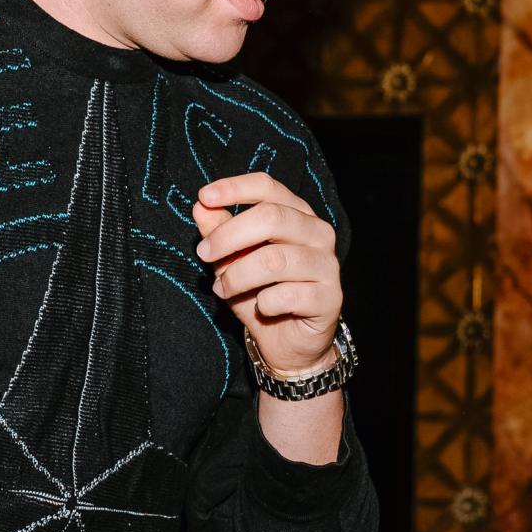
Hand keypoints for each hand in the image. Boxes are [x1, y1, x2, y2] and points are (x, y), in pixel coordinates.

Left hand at [192, 172, 341, 375]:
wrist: (286, 343)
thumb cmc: (260, 293)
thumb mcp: (231, 261)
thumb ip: (218, 232)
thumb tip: (201, 207)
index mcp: (296, 214)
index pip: (268, 187)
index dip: (235, 188)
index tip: (204, 196)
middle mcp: (317, 233)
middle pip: (271, 217)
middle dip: (228, 236)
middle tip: (204, 253)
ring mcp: (327, 265)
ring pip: (274, 259)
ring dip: (238, 276)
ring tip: (223, 288)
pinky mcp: (330, 298)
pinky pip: (286, 295)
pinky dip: (263, 302)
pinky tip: (261, 307)